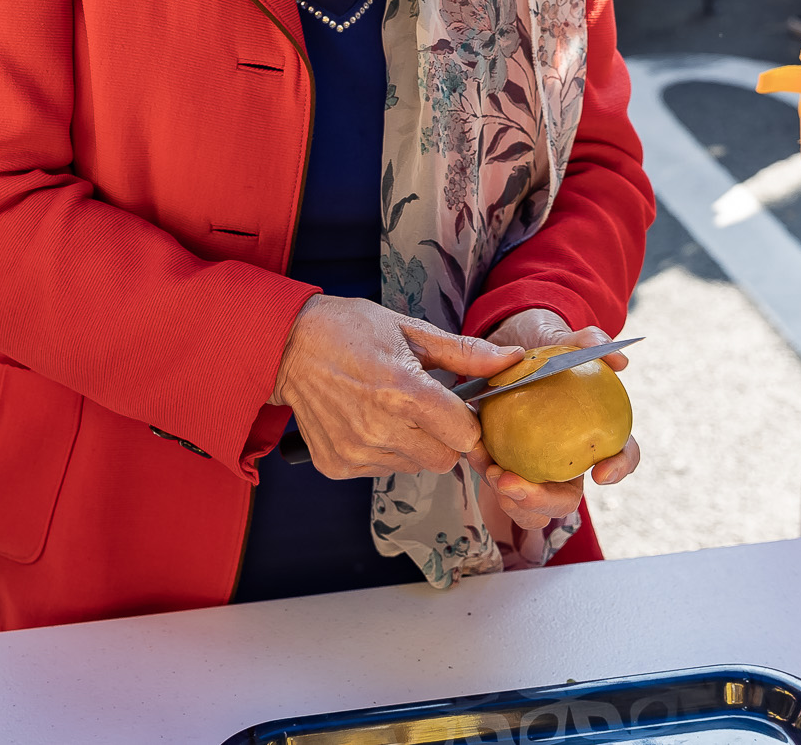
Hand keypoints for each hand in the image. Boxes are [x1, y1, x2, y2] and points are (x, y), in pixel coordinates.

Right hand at [271, 296, 521, 477]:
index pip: (465, 435)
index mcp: (405, 392)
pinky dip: (382, 452)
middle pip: (444, 459)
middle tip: (422, 408)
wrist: (287, 345)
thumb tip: (512, 359)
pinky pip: (381, 470)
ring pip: (413, 466)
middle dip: (443, 437)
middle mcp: (381, 428)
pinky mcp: (338, 465)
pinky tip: (365, 421)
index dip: (467, 421)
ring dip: (412, 445)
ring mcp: (357, 451)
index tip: (457, 407)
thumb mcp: (410, 330)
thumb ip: (464, 354)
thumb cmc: (350, 330)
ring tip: (388, 409)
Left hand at [469, 310, 640, 532]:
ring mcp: (535, 471)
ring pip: (531, 510)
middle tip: (512, 483)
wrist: (504, 349)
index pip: (621, 455)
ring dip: (511, 501)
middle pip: (566, 501)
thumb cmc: (542, 347)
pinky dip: (485, 478)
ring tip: (491, 473)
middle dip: (543, 501)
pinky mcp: (504, 471)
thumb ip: (588, 341)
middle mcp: (566, 462)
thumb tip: (618, 361)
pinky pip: (499, 490)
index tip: (599, 473)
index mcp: (595, 433)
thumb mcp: (562, 337)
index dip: (619, 468)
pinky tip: (474, 455)